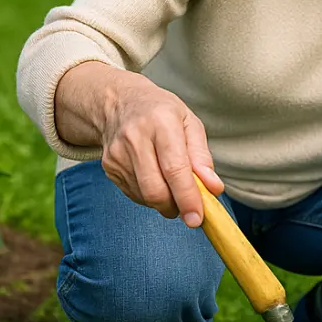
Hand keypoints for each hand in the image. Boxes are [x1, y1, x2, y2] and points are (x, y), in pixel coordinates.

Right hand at [58, 63, 222, 226]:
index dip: (187, 197)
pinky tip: (154, 178)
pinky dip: (150, 196)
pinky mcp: (108, 167)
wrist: (118, 102)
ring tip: (172, 186)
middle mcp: (135, 137)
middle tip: (190, 208)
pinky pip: (134, 195)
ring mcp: (117, 154)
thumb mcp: (189, 123)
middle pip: (155, 189)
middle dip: (176, 207)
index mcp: (161, 122)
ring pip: (145, 196)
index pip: (174, 169)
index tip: (197, 218)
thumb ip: (202, 157)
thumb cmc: (161, 112)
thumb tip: (213, 188)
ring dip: (164, 202)